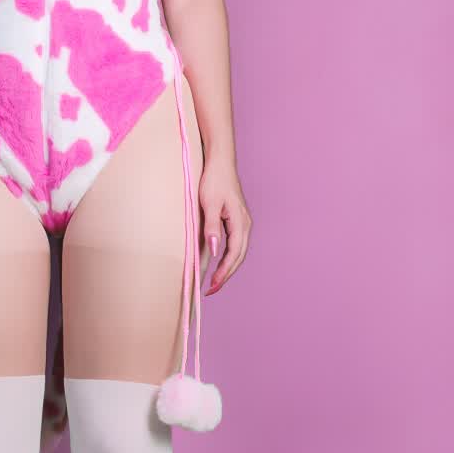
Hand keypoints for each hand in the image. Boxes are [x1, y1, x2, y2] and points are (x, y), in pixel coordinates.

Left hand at [198, 157, 251, 293]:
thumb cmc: (213, 181)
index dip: (224, 272)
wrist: (220, 162)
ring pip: (237, 252)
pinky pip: (234, 244)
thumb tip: (213, 251)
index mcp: (240, 222)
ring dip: (227, 268)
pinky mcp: (236, 220)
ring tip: (214, 281)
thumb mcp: (209, 204)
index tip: (212, 285)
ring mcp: (242, 223)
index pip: (233, 254)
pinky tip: (217, 262)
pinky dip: (227, 257)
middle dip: (226, 275)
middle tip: (210, 290)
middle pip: (238, 257)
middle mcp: (245, 224)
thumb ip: (211, 228)